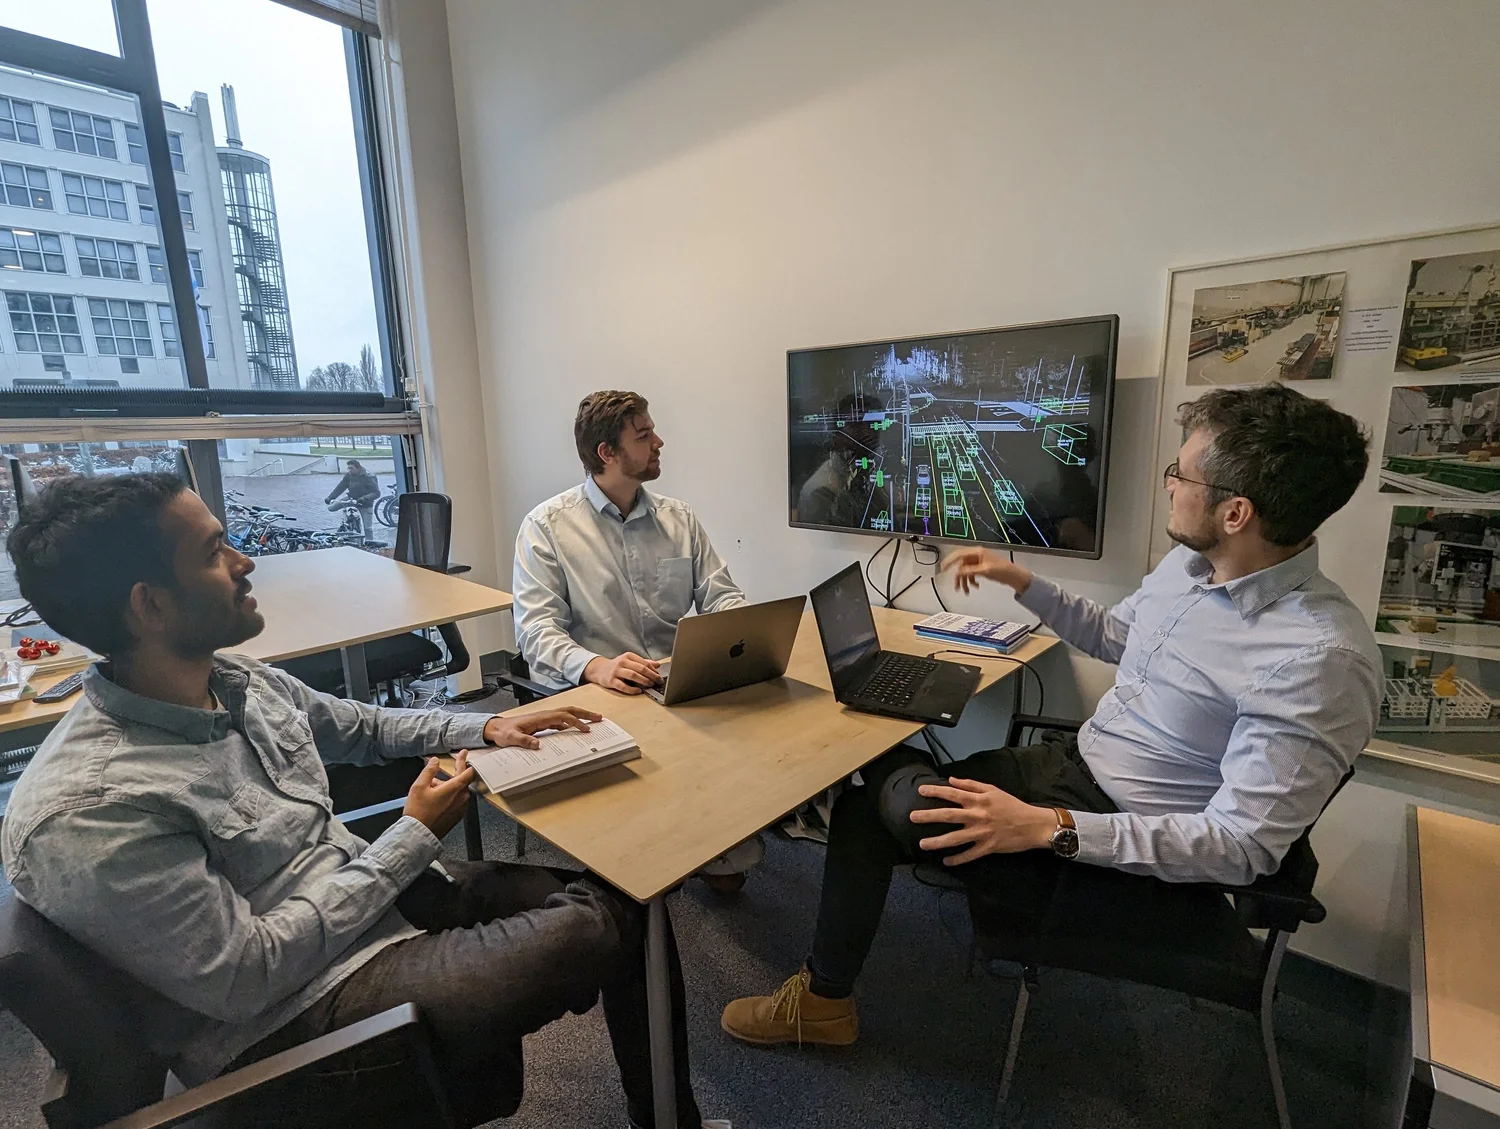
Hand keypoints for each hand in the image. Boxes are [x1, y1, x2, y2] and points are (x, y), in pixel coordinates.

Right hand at [403, 752, 475, 839]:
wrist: (418, 834)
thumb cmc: (418, 812)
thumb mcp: (419, 786)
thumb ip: (429, 770)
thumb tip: (435, 761)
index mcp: (455, 789)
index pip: (466, 771)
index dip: (464, 760)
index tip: (463, 753)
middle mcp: (462, 798)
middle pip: (460, 781)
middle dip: (447, 777)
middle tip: (434, 780)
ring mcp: (461, 808)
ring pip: (457, 791)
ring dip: (446, 788)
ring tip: (429, 793)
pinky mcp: (458, 816)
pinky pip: (456, 801)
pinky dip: (448, 797)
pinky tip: (434, 801)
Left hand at [482, 706, 602, 748]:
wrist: (495, 728)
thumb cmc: (503, 732)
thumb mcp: (511, 738)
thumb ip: (523, 741)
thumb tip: (537, 745)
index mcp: (539, 717)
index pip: (563, 716)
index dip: (575, 722)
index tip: (586, 729)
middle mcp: (544, 716)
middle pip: (568, 711)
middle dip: (584, 714)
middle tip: (598, 717)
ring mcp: (543, 719)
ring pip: (565, 715)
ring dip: (579, 717)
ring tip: (591, 722)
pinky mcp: (541, 724)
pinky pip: (560, 722)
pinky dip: (570, 723)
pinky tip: (574, 729)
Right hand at [583, 651, 661, 693]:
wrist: (599, 670)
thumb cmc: (618, 666)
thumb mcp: (630, 661)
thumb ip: (644, 662)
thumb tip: (658, 665)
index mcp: (628, 656)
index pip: (644, 663)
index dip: (653, 670)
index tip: (660, 676)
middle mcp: (622, 662)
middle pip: (640, 669)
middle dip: (651, 675)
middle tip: (658, 681)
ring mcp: (616, 671)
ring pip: (632, 676)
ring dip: (643, 681)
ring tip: (650, 685)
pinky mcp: (611, 681)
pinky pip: (623, 686)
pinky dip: (632, 689)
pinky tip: (638, 691)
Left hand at [909, 778, 1057, 864]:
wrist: (1032, 824)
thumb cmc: (1012, 805)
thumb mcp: (993, 790)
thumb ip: (972, 785)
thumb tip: (953, 780)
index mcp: (979, 800)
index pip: (953, 793)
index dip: (936, 791)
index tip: (921, 791)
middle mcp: (978, 815)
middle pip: (949, 815)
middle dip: (929, 816)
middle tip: (912, 817)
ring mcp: (982, 833)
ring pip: (956, 838)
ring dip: (938, 842)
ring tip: (922, 844)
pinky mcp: (988, 847)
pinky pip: (970, 855)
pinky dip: (958, 859)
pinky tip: (946, 862)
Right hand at [941, 548, 1034, 596]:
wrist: (1014, 576)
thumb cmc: (1003, 570)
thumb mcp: (985, 570)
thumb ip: (970, 571)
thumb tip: (958, 572)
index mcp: (977, 552)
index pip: (959, 555)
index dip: (949, 561)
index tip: (943, 568)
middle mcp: (976, 556)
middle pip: (961, 565)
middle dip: (959, 577)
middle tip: (956, 587)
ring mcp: (978, 562)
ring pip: (965, 572)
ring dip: (965, 582)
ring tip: (966, 591)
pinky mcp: (981, 569)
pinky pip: (971, 574)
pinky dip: (971, 581)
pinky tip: (975, 586)